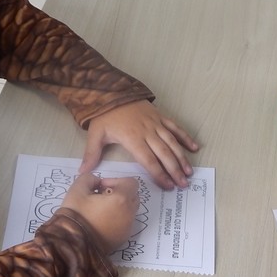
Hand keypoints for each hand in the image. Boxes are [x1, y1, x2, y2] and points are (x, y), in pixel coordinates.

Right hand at [60, 172, 139, 253]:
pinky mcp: (123, 239)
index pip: (130, 182)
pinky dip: (117, 219)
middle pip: (132, 196)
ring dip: (118, 207)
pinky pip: (125, 223)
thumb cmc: (76, 215)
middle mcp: (129, 214)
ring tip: (99, 211)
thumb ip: (90, 178)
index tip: (100, 187)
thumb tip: (97, 183)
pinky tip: (100, 223)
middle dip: (119, 193)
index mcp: (122, 200)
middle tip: (100, 198)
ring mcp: (128, 228)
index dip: (116, 181)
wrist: (72, 245)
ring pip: (129, 210)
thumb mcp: (77, 189)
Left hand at [81, 100, 198, 190]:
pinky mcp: (161, 117)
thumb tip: (83, 172)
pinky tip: (194, 147)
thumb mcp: (95, 134)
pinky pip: (176, 128)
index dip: (159, 174)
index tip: (167, 186)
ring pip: (172, 143)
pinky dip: (185, 137)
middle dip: (174, 170)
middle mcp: (148, 132)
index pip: (149, 160)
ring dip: (182, 158)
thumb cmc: (104, 114)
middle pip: (164, 154)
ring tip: (189, 172)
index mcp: (133, 139)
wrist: (112, 90)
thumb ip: (91, 154)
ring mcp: (156, 124)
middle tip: (183, 184)